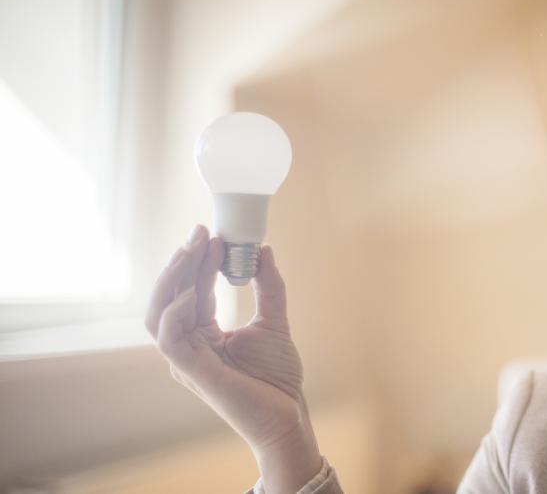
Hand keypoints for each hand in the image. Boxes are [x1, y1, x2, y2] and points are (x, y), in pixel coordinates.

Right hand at [145, 225, 321, 487]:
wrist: (287, 414)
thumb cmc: (276, 377)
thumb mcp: (273, 322)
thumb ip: (268, 287)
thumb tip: (262, 250)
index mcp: (202, 333)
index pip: (192, 290)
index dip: (199, 261)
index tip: (213, 235)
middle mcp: (188, 344)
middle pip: (171, 297)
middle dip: (183, 262)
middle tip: (200, 233)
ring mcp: (186, 359)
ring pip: (159, 315)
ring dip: (172, 280)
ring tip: (190, 251)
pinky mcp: (192, 373)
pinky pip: (170, 339)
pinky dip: (176, 313)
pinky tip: (193, 291)